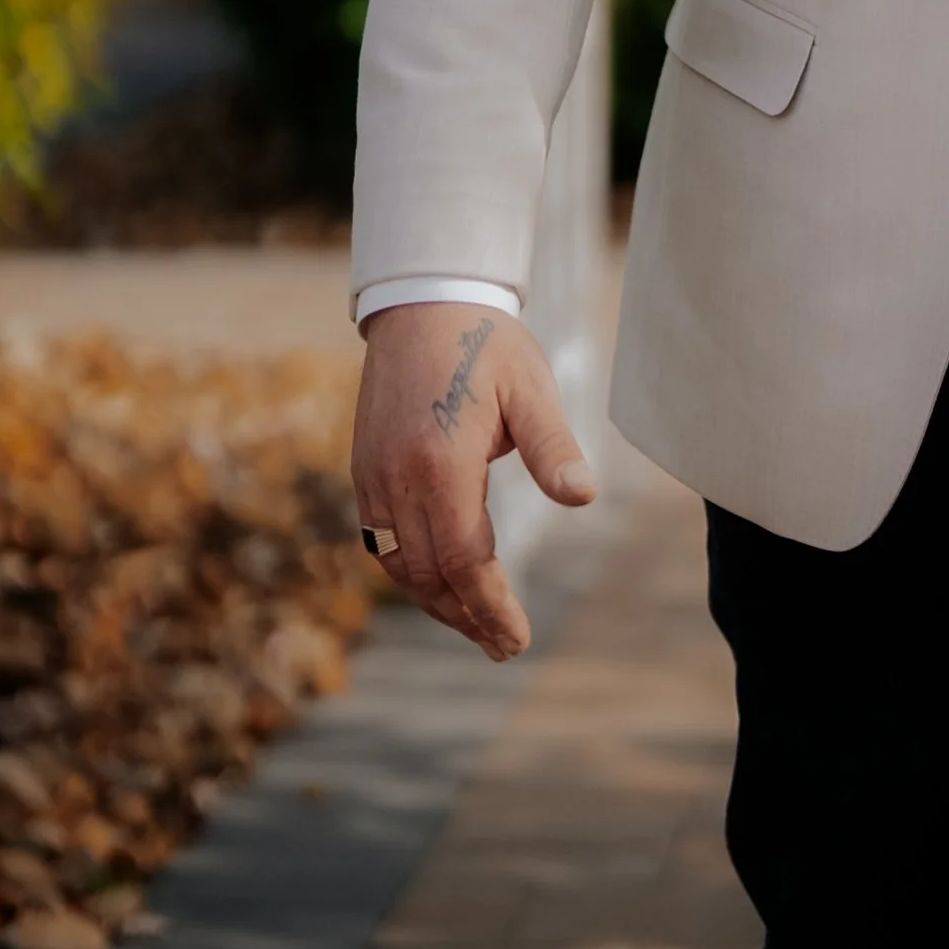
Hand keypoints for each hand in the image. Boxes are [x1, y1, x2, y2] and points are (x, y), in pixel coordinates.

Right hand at [350, 302, 596, 660]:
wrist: (421, 302)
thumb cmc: (486, 342)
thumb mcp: (531, 388)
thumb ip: (553, 446)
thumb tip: (585, 497)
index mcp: (441, 462)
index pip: (466, 559)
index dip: (491, 606)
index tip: (516, 640)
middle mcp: (397, 477)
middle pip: (430, 574)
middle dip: (467, 616)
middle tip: (504, 646)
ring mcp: (373, 475)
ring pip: (400, 563)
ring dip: (436, 600)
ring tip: (475, 625)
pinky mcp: (364, 468)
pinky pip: (381, 538)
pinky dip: (410, 570)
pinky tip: (439, 580)